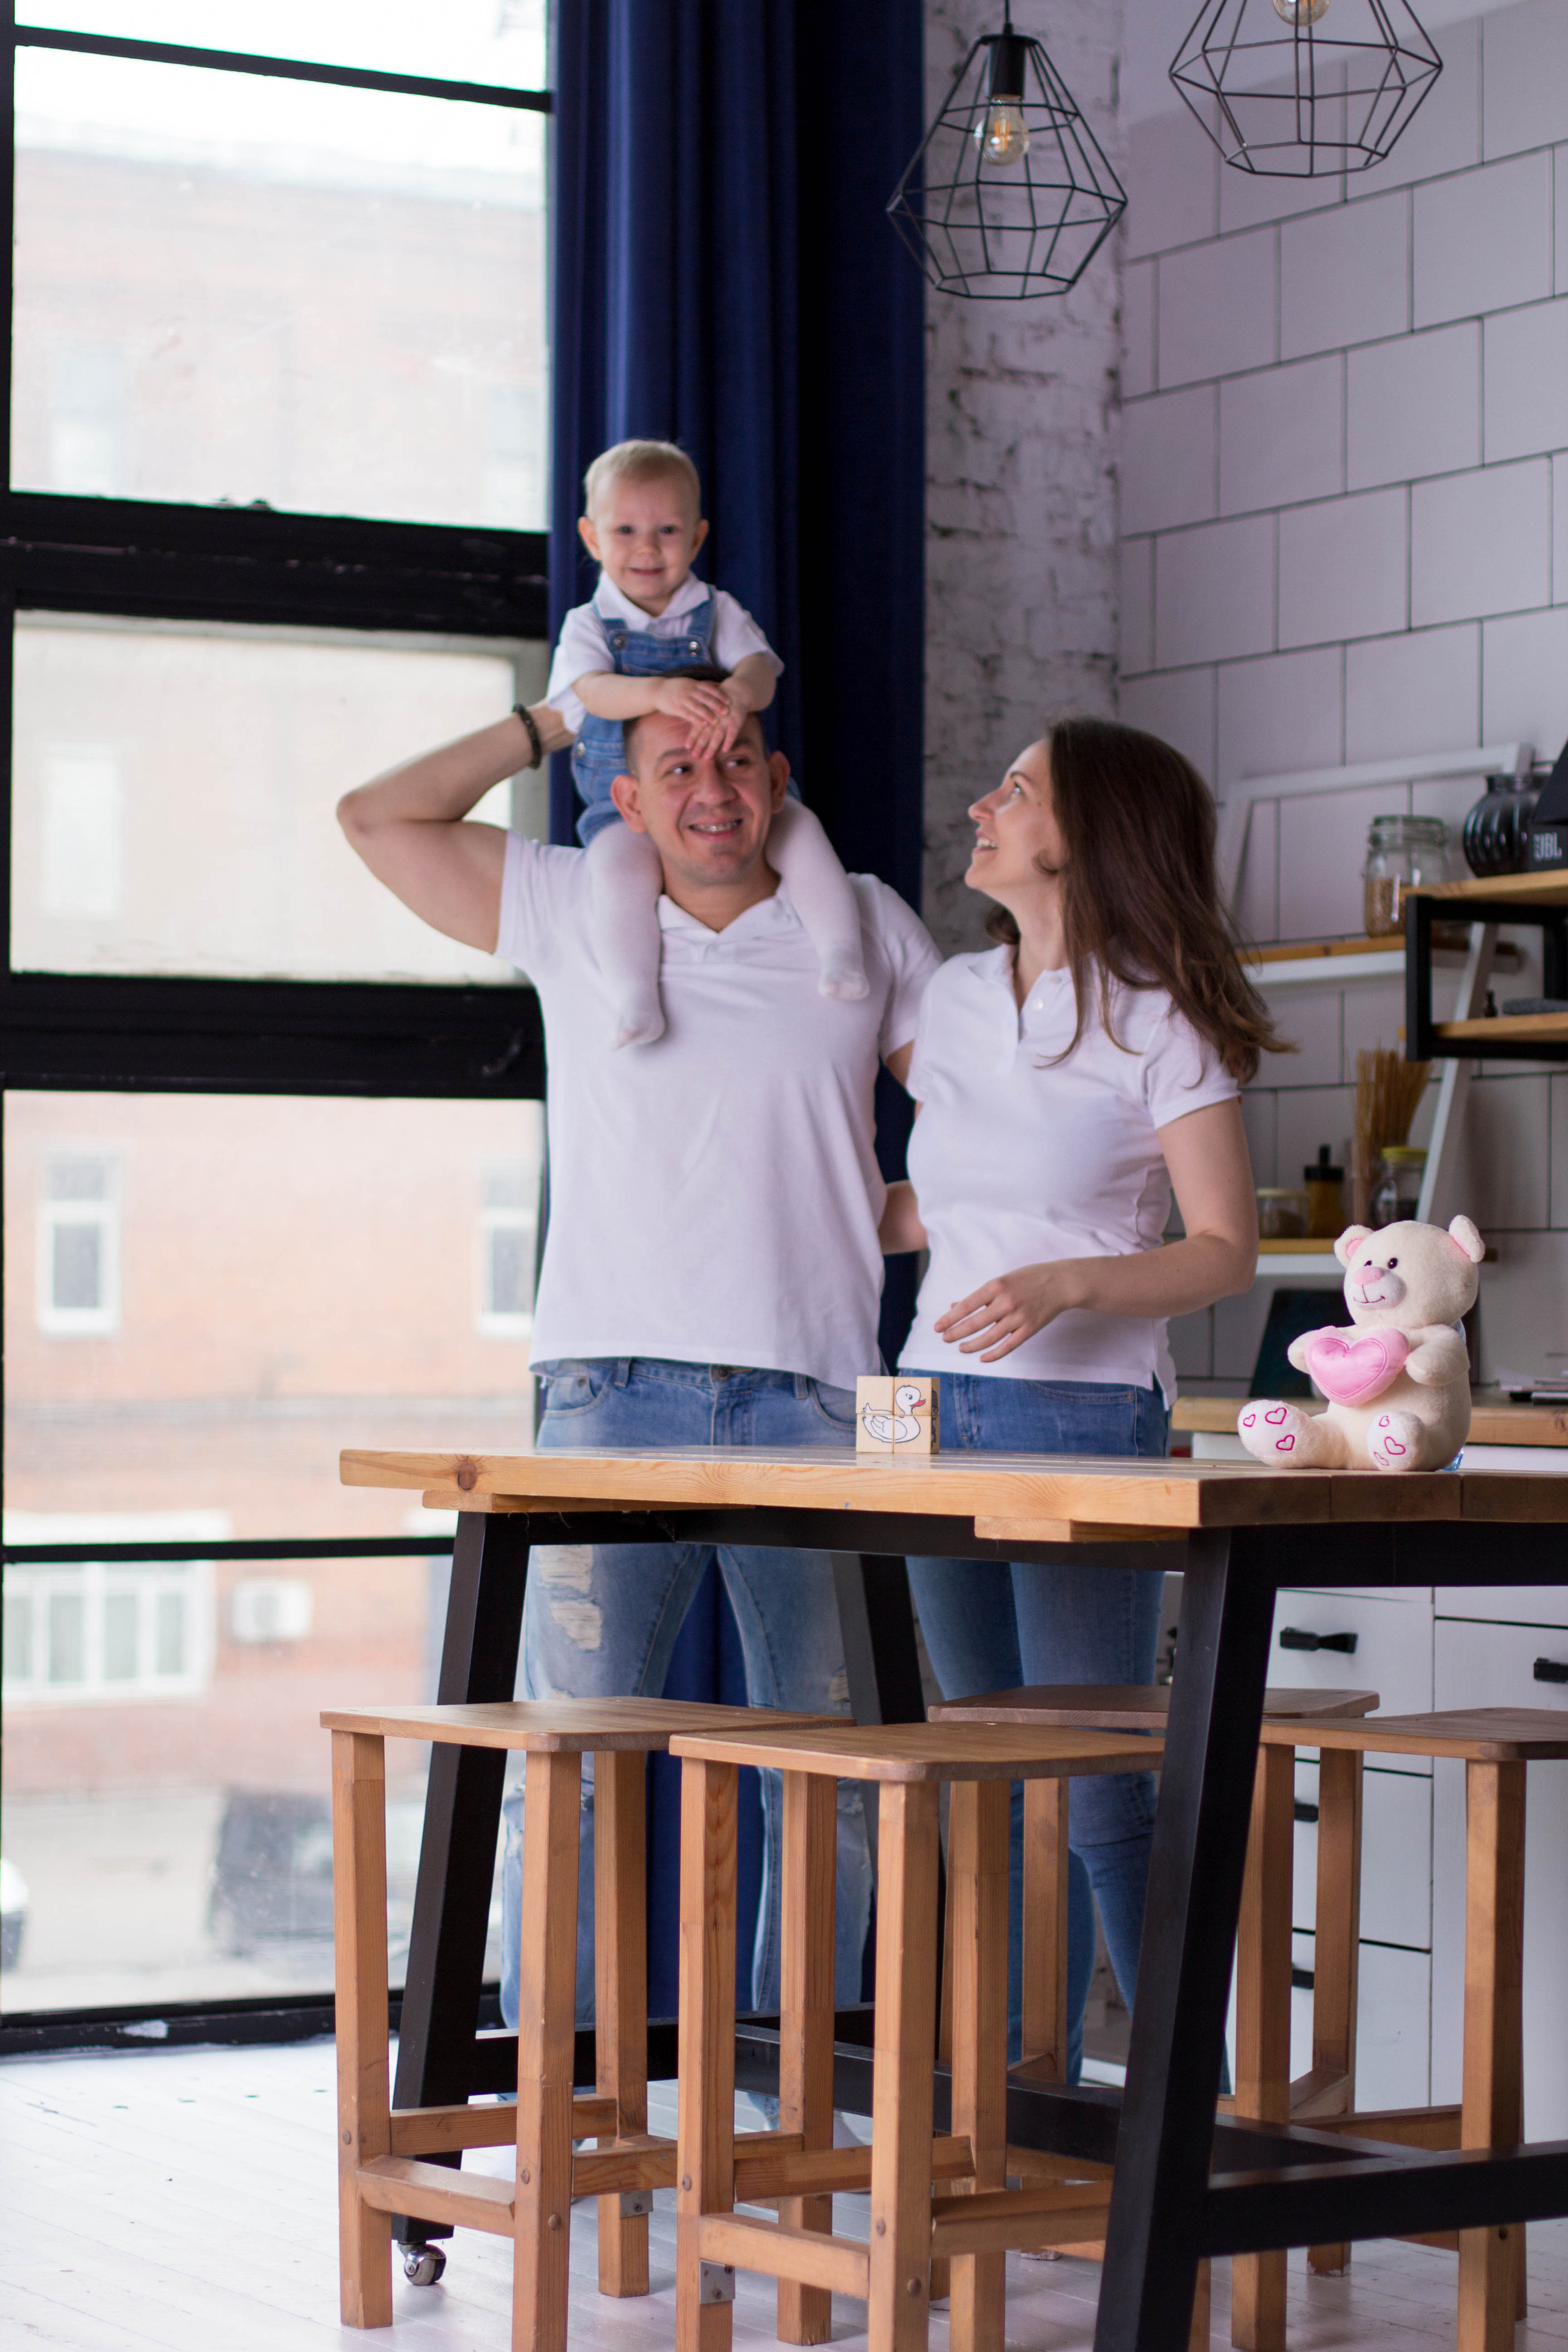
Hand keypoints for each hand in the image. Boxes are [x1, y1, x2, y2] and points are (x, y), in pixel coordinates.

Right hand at [652, 675, 732, 737]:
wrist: (657, 690)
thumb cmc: (676, 688)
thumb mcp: (688, 683)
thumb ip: (700, 687)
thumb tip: (717, 687)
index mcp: (693, 684)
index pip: (709, 688)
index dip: (719, 694)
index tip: (729, 700)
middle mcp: (688, 690)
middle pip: (705, 697)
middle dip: (716, 705)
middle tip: (726, 712)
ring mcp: (682, 699)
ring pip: (697, 706)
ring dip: (707, 714)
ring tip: (716, 721)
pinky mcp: (676, 707)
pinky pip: (687, 713)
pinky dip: (696, 719)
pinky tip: (703, 724)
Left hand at [681, 683, 749, 762]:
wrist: (737, 691)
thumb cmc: (719, 703)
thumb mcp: (708, 707)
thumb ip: (700, 718)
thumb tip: (689, 729)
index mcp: (707, 714)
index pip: (698, 727)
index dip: (692, 737)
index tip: (687, 747)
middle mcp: (715, 718)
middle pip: (706, 733)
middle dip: (700, 744)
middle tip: (694, 755)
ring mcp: (725, 720)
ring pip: (718, 734)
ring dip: (712, 746)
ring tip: (707, 757)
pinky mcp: (736, 721)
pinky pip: (732, 733)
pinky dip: (729, 741)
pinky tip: (725, 750)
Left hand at [934, 1261, 1080, 1361]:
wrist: (1061, 1283)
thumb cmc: (1028, 1279)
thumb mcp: (1002, 1280)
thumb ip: (979, 1295)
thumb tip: (954, 1306)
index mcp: (996, 1286)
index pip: (966, 1306)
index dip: (949, 1319)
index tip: (937, 1327)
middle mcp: (1006, 1302)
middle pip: (974, 1324)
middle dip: (956, 1333)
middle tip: (945, 1338)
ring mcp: (1018, 1317)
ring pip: (989, 1338)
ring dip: (971, 1345)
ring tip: (960, 1347)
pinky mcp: (1029, 1329)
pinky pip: (1008, 1346)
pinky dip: (993, 1354)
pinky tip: (982, 1357)